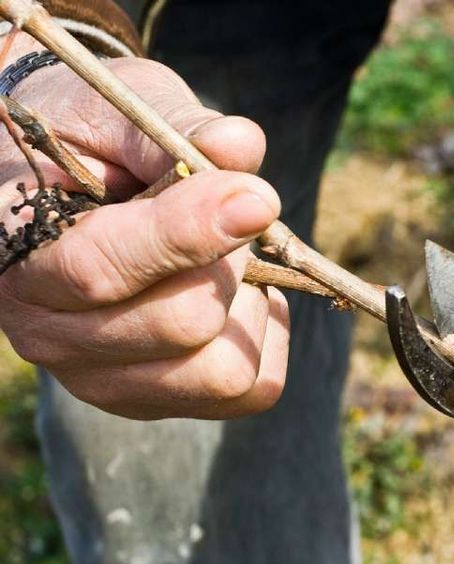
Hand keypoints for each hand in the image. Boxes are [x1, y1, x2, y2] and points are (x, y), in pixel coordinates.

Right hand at [0, 48, 288, 418]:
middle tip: (222, 212)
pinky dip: (266, 336)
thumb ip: (173, 129)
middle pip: (183, 325)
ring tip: (224, 256)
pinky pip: (252, 389)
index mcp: (13, 251)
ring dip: (248, 304)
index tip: (258, 198)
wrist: (63, 186)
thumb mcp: (115, 110)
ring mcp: (98, 379)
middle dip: (228, 258)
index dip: (186, 234)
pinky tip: (237, 293)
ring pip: (222, 371)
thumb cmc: (86, 137)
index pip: (100, 268)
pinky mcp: (152, 401)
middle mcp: (44, 333)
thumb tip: (240, 145)